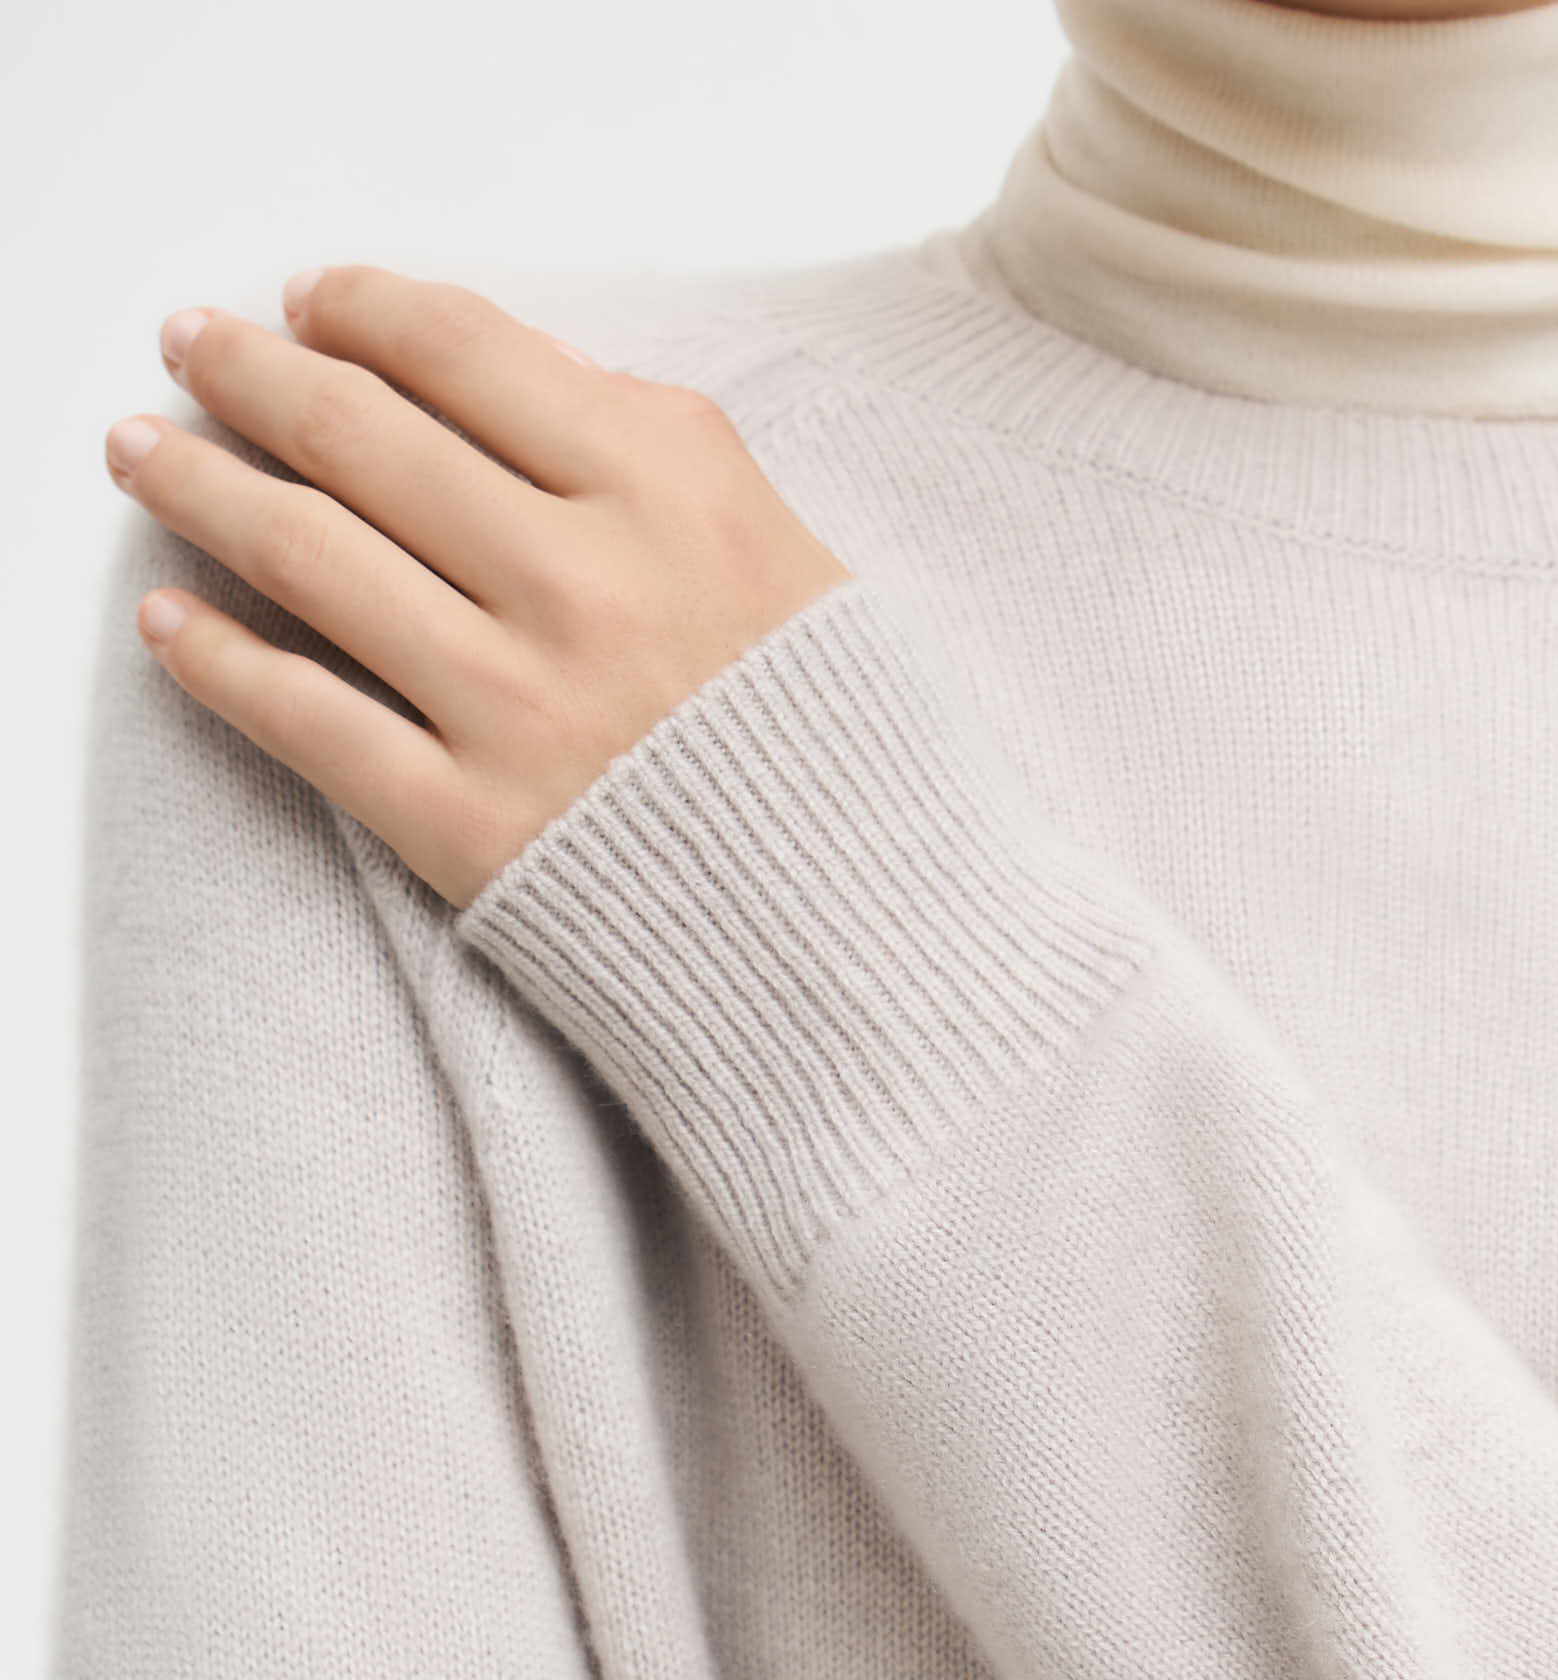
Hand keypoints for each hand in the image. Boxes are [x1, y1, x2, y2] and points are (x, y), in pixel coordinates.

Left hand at [102, 267, 854, 909]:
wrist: (870, 960)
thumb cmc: (838, 765)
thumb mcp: (792, 564)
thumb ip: (662, 461)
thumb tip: (513, 387)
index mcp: (674, 494)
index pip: (468, 351)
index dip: (361, 307)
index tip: (310, 299)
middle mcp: (584, 582)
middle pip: (362, 435)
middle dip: (247, 373)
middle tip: (191, 348)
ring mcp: (518, 706)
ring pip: (307, 555)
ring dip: (197, 488)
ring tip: (145, 456)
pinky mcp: (471, 827)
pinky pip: (306, 720)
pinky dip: (216, 661)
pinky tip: (169, 624)